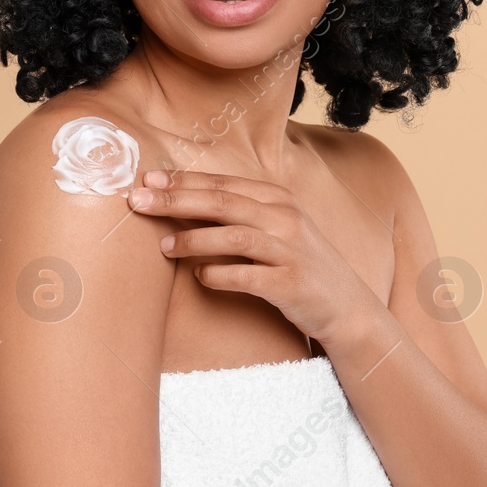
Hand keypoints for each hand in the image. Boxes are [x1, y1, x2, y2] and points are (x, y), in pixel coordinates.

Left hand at [126, 168, 382, 345]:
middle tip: (138, 201)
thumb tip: (182, 201)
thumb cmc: (300, 266)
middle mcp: (285, 218)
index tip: (147, 179)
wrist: (348, 307)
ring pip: (234, 236)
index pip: (222, 183)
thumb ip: (240, 213)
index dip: (182, 180)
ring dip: (194, 238)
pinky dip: (219, 275)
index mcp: (277, 199)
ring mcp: (290, 251)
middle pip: (222, 202)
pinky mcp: (291, 284)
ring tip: (163, 246)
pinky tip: (199, 277)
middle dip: (175, 200)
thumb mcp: (276, 229)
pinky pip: (247, 276)